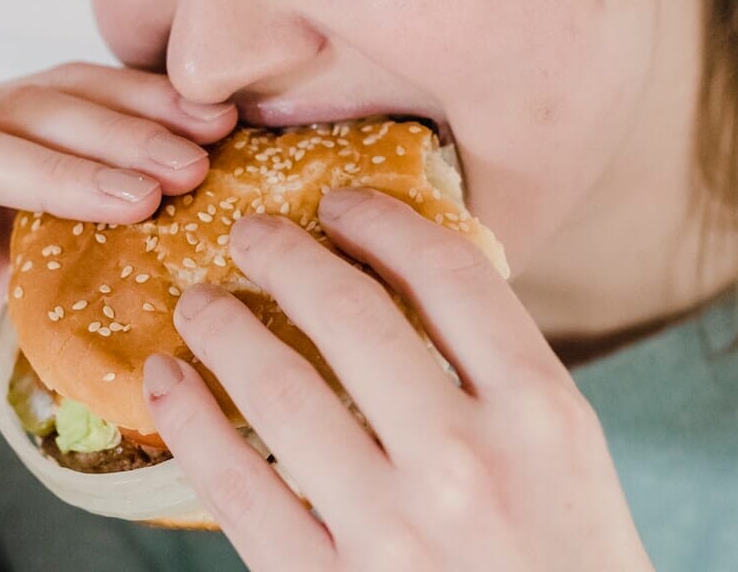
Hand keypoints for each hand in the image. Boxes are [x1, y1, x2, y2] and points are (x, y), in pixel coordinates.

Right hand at [0, 47, 236, 463]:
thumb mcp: (48, 296)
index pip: (80, 103)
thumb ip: (96, 248)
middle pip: (39, 113)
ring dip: (59, 161)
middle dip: (126, 136)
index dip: (149, 107)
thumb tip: (205, 230)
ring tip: (139, 190)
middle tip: (197, 164)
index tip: (224, 127)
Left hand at [143, 188, 653, 570]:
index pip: (449, 276)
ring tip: (197, 301)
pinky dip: (193, 424)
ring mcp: (392, 528)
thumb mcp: (565, 460)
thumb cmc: (569, 566)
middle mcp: (467, 460)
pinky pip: (241, 489)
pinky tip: (169, 383)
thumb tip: (407, 287)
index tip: (342, 202)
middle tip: (250, 232)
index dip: (384, 221)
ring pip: (282, 390)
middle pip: (352, 314)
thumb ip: (500, 375)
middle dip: (286, 255)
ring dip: (224, 329)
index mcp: (542, 415)